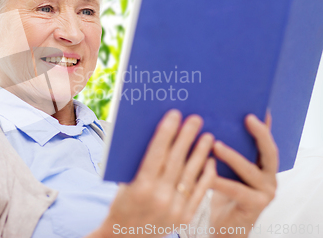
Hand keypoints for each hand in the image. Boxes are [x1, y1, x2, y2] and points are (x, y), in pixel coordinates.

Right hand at [89, 109, 215, 237]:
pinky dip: (206, 175)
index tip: (174, 115)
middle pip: (176, 161)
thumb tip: (160, 138)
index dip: (166, 132)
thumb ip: (141, 164)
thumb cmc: (122, 205)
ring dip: (200, 153)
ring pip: (191, 175)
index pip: (156, 153)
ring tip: (207, 135)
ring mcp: (174, 209)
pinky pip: (199, 193)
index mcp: (140, 187)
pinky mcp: (184, 217)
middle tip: (195, 119)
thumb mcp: (124, 184)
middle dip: (186, 137)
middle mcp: (159, 197)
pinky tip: (210, 160)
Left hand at [210, 112, 278, 236]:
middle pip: (268, 151)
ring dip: (232, 156)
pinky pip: (235, 190)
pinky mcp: (254, 206)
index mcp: (263, 165)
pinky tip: (206, 172)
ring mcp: (265, 192)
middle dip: (260, 134)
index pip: (266, 140)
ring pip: (250, 170)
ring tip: (215, 144)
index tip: (258, 105)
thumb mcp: (226, 168)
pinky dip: (219, 180)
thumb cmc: (222, 193)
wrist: (225, 228)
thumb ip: (225, 149)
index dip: (265, 124)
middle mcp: (269, 177)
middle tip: (248, 118)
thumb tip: (208, 120)